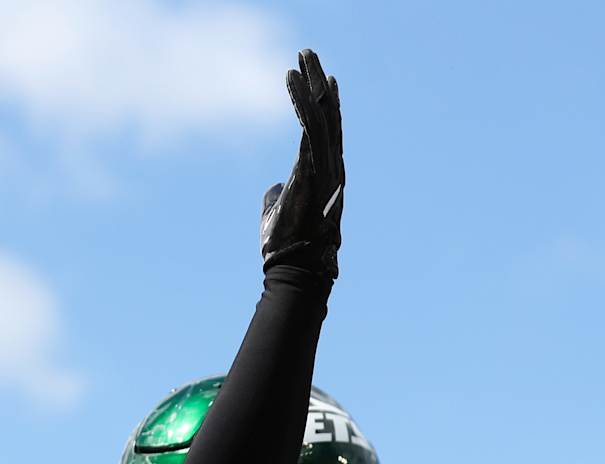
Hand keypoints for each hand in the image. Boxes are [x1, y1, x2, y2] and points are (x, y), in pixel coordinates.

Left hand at [260, 48, 343, 278]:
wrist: (297, 270)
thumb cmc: (288, 249)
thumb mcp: (276, 216)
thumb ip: (276, 197)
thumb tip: (272, 188)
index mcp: (325, 174)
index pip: (327, 131)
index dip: (324, 103)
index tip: (320, 79)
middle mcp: (332, 166)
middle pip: (328, 114)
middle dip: (318, 81)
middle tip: (308, 53)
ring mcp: (326, 167)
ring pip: (321, 114)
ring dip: (310, 82)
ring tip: (302, 55)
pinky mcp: (313, 169)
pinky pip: (309, 127)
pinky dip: (301, 102)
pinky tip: (293, 81)